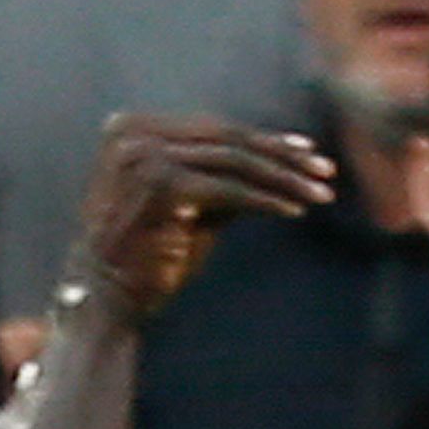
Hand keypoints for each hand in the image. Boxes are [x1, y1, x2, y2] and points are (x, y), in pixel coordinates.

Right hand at [62, 115, 333, 322]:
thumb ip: (223, 173)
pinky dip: (267, 200)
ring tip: (320, 193)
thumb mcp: (186, 202)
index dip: (264, 141)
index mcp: (129, 128)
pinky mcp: (160, 187)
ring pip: (234, 162)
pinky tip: (294, 211)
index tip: (307, 153)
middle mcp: (132, 135)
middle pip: (227, 139)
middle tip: (325, 171)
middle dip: (282, 156)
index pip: (212, 129)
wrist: (103, 299)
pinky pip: (230, 191)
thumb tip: (286, 155)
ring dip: (284, 179)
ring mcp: (142, 158)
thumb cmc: (145, 254)